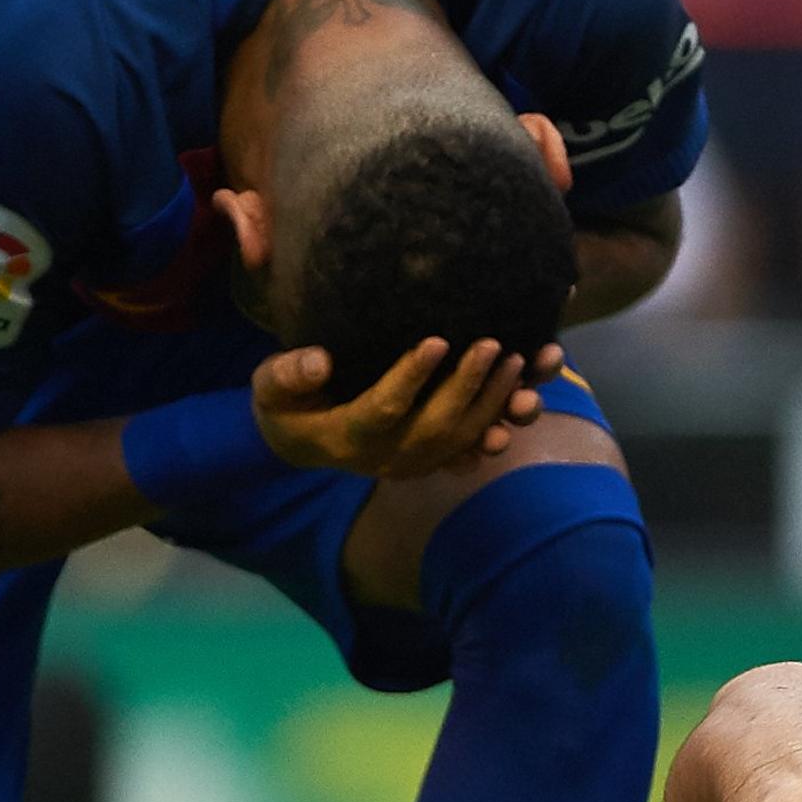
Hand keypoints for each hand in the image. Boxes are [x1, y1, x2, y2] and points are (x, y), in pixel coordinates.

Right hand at [248, 337, 561, 479]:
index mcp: (348, 436)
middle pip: (437, 426)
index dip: (411, 378)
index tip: (437, 340)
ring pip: (464, 439)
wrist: (301, 443)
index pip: (385, 409)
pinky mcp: (433, 457)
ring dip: (497, 405)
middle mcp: (388, 456)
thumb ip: (287, 375)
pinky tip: (531, 395)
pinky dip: (503, 421)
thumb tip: (317, 360)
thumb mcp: (270, 388)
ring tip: (523, 363)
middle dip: (468, 386)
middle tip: (494, 344)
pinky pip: (473, 445)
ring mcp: (415, 461)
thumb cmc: (286, 405)